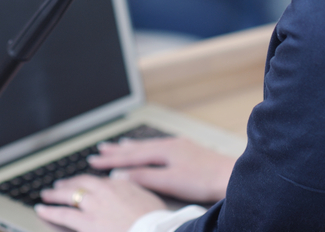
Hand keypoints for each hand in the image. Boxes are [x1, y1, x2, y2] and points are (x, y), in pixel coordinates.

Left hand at [36, 174, 165, 231]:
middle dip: (69, 184)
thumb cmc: (156, 222)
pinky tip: (42, 210)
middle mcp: (104, 191)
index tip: (84, 185)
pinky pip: (62, 214)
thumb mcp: (149, 199)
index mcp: (121, 185)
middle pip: (81, 183)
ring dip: (55, 195)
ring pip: (68, 196)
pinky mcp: (86, 222)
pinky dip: (50, 211)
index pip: (100, 181)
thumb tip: (125, 183)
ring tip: (47, 195)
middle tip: (59, 186)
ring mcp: (94, 206)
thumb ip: (135, 190)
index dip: (89, 184)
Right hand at [87, 137, 235, 203]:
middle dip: (116, 150)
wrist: (231, 176)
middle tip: (99, 151)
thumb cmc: (205, 180)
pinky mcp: (187, 151)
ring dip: (131, 147)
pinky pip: (159, 146)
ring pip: (148, 145)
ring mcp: (179, 146)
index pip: (130, 155)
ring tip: (119, 145)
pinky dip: (147, 147)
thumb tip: (122, 174)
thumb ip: (145, 177)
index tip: (93, 161)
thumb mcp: (170, 181)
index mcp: (163, 150)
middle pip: (137, 147)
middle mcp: (170, 144)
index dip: (110, 159)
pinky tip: (150, 148)